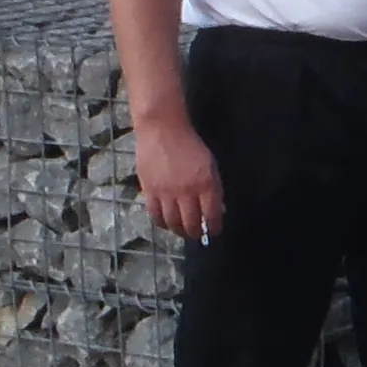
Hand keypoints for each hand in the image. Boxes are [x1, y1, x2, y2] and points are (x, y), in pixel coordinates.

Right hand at [137, 117, 223, 244]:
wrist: (163, 130)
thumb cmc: (191, 146)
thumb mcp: (210, 165)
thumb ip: (214, 189)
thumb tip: (217, 210)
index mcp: (206, 184)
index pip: (211, 215)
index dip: (214, 228)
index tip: (214, 232)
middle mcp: (186, 191)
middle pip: (191, 223)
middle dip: (196, 233)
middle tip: (197, 235)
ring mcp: (166, 192)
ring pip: (172, 222)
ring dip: (179, 231)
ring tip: (183, 231)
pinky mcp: (149, 191)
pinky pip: (154, 215)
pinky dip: (161, 223)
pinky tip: (166, 223)